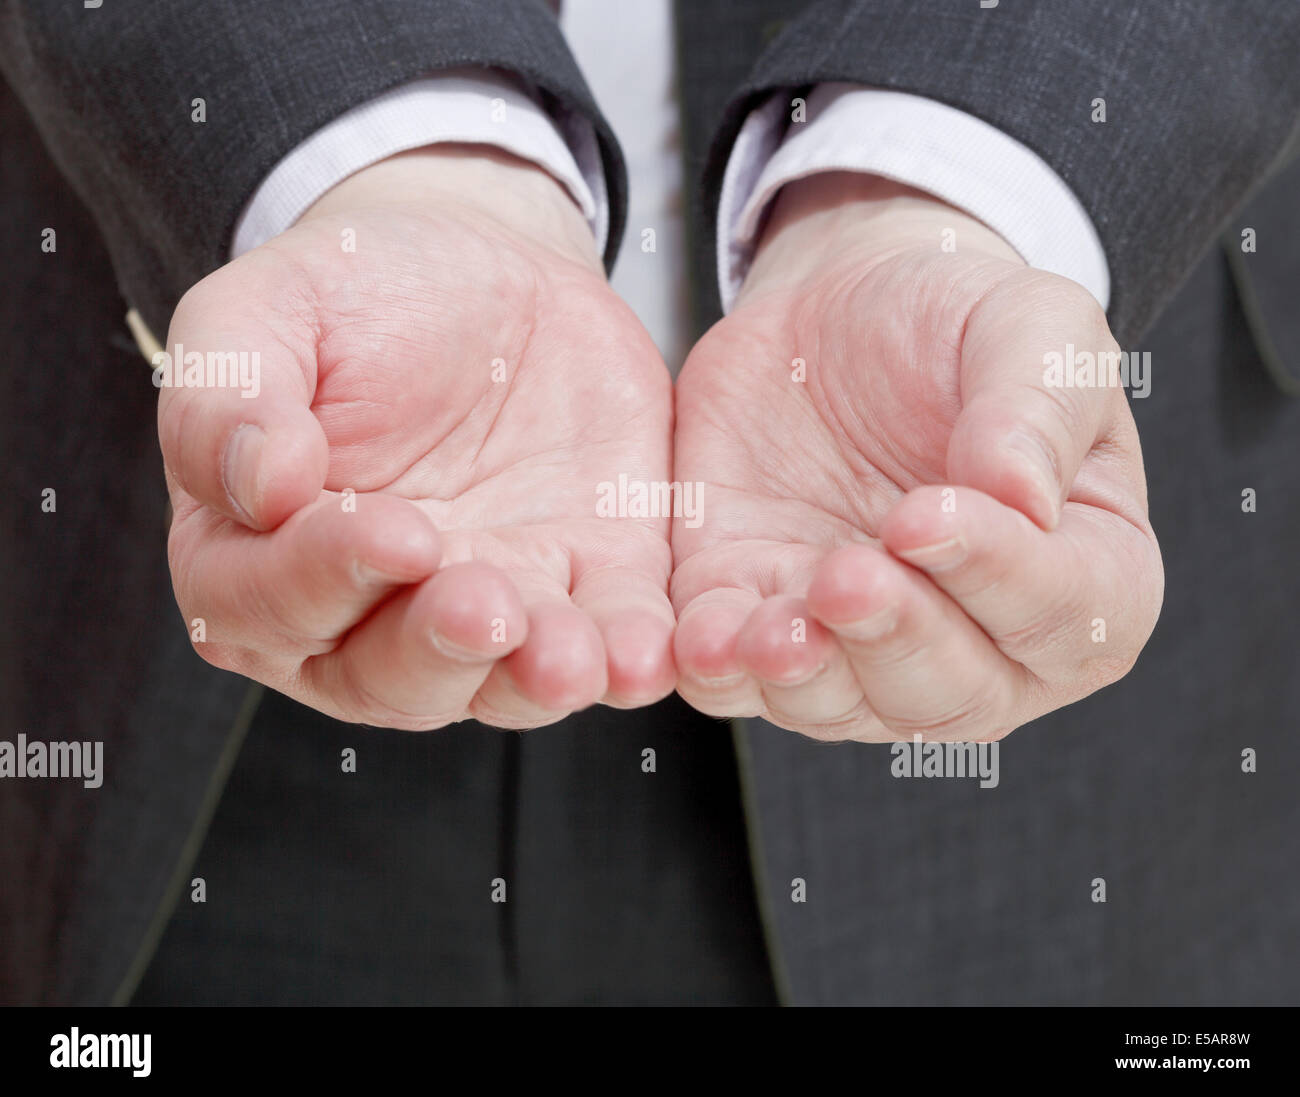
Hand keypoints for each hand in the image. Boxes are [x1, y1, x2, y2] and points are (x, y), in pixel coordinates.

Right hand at [160, 146, 674, 729]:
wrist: (487, 272)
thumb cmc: (357, 298)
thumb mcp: (266, 312)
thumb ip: (229, 393)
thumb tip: (255, 487)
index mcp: (263, 557)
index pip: (268, 604)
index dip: (324, 578)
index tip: (392, 532)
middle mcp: (372, 612)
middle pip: (389, 673)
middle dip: (439, 648)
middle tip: (485, 607)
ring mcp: (490, 606)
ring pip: (502, 681)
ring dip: (538, 679)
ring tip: (574, 657)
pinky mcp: (588, 585)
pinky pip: (611, 640)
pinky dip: (632, 657)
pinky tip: (649, 653)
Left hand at [671, 174, 1162, 741]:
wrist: (832, 320)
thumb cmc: (955, 330)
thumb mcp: (1029, 325)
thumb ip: (1038, 406)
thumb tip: (1025, 498)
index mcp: (1082, 573)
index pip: (1067, 613)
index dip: (1001, 577)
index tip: (926, 518)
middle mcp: (980, 641)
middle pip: (954, 693)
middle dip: (896, 641)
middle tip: (848, 577)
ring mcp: (863, 650)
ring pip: (843, 707)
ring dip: (805, 677)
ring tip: (771, 629)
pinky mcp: (761, 629)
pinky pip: (738, 681)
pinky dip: (720, 672)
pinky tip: (702, 643)